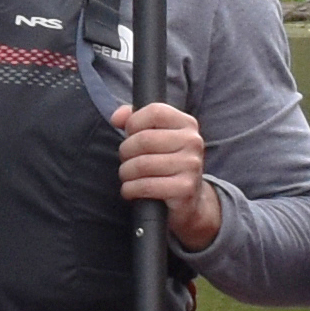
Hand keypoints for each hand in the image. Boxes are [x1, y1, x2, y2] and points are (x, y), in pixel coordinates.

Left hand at [112, 101, 220, 250]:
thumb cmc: (166, 163)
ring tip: (127, 176)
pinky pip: (146, 186)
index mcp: (187, 124)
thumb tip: (116, 118)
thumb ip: (134, 120)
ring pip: (142, 164)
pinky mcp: (185, 188)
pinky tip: (130, 190)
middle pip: (144, 140)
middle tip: (125, 161)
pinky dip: (130, 189)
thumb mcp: (155, 136)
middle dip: (125, 152)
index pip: (155, 112)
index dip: (134, 123)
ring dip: (126, 173)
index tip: (129, 135)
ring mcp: (191, 165)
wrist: (190, 199)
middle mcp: (193, 142)